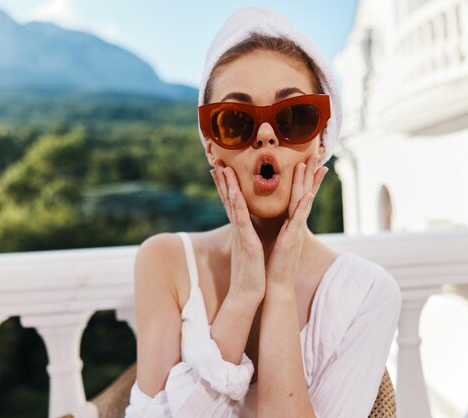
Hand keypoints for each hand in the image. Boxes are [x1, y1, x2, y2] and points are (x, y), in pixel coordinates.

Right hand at [211, 160, 265, 302]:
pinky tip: (235, 191)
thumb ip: (247, 238)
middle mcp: (238, 229)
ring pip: (233, 205)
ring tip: (223, 168)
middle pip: (228, 199)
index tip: (220, 169)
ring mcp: (241, 235)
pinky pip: (242, 219)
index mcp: (241, 230)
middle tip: (215, 161)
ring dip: (228, 186)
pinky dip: (239, 204)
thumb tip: (245, 232)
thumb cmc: (252, 274)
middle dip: (222, 180)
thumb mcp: (250, 250)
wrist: (250, 294)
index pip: (232, 203)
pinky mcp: (247, 243)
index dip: (225, 186)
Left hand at [265, 154, 327, 291]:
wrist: (275, 286)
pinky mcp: (291, 241)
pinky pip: (298, 220)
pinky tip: (309, 195)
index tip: (309, 163)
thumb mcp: (277, 241)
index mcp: (291, 224)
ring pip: (302, 202)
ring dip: (307, 183)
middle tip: (316, 155)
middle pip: (305, 194)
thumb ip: (280, 228)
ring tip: (310, 165)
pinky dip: (304, 207)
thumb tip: (279, 220)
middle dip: (310, 174)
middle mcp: (296, 226)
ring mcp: (295, 232)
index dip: (306, 180)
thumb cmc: (273, 265)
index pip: (299, 197)